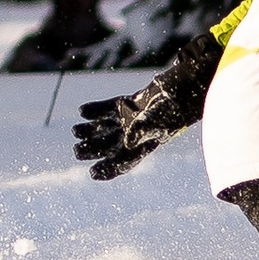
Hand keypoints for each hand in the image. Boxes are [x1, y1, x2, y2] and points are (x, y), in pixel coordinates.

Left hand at [73, 30, 217, 180]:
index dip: (109, 170)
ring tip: (75, 131)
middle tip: (76, 151)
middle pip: (110, 145)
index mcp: (144, 145)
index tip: (93, 174)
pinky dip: (95, 110)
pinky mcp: (129, 104)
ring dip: (90, 130)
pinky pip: (108, 109)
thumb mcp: (160, 121)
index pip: (124, 162)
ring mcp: (131, 119)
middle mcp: (135, 134)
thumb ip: (143, 130)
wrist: (183, 86)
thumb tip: (128, 142)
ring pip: (106, 128)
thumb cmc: (175, 107)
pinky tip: (82, 111)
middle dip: (93, 149)